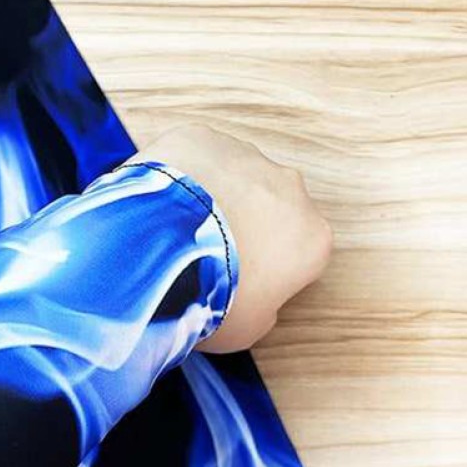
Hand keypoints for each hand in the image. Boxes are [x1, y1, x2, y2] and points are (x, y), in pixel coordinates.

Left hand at [135, 125, 332, 352]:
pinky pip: (191, 154)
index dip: (268, 267)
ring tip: (172, 229)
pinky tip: (154, 201)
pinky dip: (176, 172)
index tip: (238, 280)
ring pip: (231, 175)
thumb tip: (258, 303)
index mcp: (312, 238)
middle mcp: (290, 189)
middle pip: (269, 207)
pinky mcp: (202, 137)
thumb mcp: (248, 329)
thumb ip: (265, 310)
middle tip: (202, 253)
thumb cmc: (210, 296)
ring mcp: (246, 156)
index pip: (299, 252)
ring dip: (210, 195)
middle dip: (242, 224)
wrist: (161, 250)